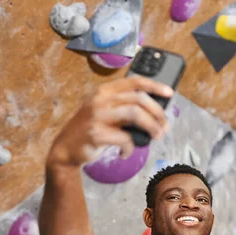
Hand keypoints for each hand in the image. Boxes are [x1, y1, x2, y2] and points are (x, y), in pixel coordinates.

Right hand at [47, 76, 173, 166]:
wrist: (66, 149)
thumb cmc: (91, 130)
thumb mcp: (105, 113)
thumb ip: (124, 108)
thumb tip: (156, 113)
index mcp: (104, 91)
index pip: (134, 81)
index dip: (154, 86)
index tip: (169, 93)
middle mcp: (100, 99)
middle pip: (139, 99)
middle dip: (157, 113)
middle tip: (165, 127)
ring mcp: (97, 115)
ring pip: (135, 114)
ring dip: (151, 127)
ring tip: (156, 136)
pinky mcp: (96, 133)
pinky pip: (124, 138)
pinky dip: (130, 148)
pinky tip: (126, 152)